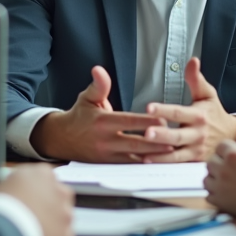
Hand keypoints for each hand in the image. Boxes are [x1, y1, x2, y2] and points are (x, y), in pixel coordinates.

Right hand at [0, 164, 74, 235]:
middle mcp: (58, 190)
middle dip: (48, 201)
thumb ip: (15, 184)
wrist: (5, 232)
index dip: (33, 187)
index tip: (27, 194)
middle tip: (33, 212)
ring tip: (34, 228)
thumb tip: (13, 190)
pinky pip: (63, 234)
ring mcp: (64, 212)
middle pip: (58, 193)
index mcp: (42, 173)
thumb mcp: (1, 185)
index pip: (43, 175)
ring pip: (63, 214)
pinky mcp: (65, 232)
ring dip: (53, 219)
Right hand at [31, 66, 171, 162]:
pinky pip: (130, 166)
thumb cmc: (79, 116)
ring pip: (134, 158)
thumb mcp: (87, 98)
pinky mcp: (109, 165)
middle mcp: (105, 140)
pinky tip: (159, 163)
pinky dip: (145, 165)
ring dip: (153, 156)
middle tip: (174, 139)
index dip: (145, 121)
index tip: (162, 119)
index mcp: (102, 122)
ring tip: (172, 153)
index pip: (128, 121)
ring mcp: (107, 155)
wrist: (62, 139)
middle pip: (134, 142)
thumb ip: (98, 85)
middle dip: (155, 142)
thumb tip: (99, 70)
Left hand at [138, 58, 235, 162]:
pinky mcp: (194, 163)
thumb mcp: (207, 94)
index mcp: (198, 116)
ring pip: (177, 155)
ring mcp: (196, 151)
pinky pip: (178, 166)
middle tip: (147, 133)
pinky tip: (149, 165)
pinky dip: (164, 166)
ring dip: (160, 156)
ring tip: (144, 156)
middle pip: (177, 136)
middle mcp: (197, 134)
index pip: (179, 112)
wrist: (232, 137)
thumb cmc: (214, 114)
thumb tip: (192, 60)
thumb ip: (196, 79)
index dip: (164, 110)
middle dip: (162, 136)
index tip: (149, 107)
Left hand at [204, 134, 235, 215]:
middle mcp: (223, 170)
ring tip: (230, 180)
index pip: (221, 145)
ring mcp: (220, 188)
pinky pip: (209, 195)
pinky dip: (215, 194)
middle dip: (222, 162)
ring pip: (207, 178)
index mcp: (235, 156)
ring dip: (216, 178)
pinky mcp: (222, 203)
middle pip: (212, 161)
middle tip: (235, 167)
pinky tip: (227, 193)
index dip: (231, 148)